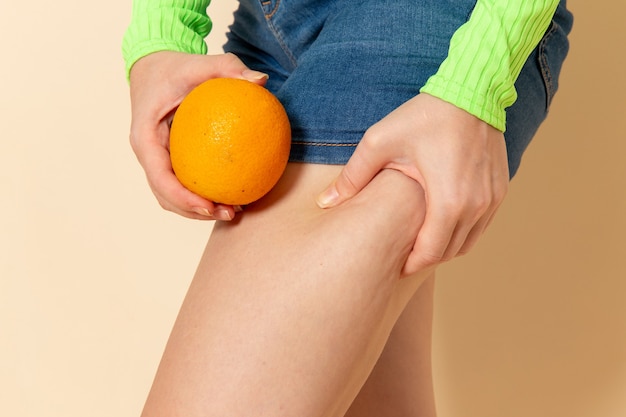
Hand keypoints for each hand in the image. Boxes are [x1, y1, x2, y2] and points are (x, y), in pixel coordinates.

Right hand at [128, 51, 267, 219]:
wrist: (153, 68)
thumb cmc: (176, 68)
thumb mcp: (200, 63)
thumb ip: (228, 67)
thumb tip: (261, 80)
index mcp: (145, 137)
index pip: (160, 177)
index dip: (182, 198)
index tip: (210, 206)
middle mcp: (147, 154)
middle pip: (166, 196)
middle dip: (195, 212)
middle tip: (229, 213)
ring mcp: (155, 160)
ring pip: (172, 196)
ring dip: (199, 210)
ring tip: (233, 211)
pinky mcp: (167, 161)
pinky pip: (183, 183)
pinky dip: (202, 193)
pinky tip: (232, 192)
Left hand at [316, 93, 508, 274]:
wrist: (472, 92)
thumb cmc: (424, 116)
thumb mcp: (380, 142)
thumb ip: (353, 176)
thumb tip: (324, 203)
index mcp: (448, 202)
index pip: (430, 254)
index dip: (410, 265)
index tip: (393, 265)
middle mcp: (476, 207)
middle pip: (449, 253)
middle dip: (424, 258)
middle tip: (402, 256)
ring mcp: (492, 200)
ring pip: (467, 243)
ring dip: (444, 247)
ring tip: (419, 241)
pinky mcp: (499, 190)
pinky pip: (481, 225)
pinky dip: (461, 232)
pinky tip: (441, 222)